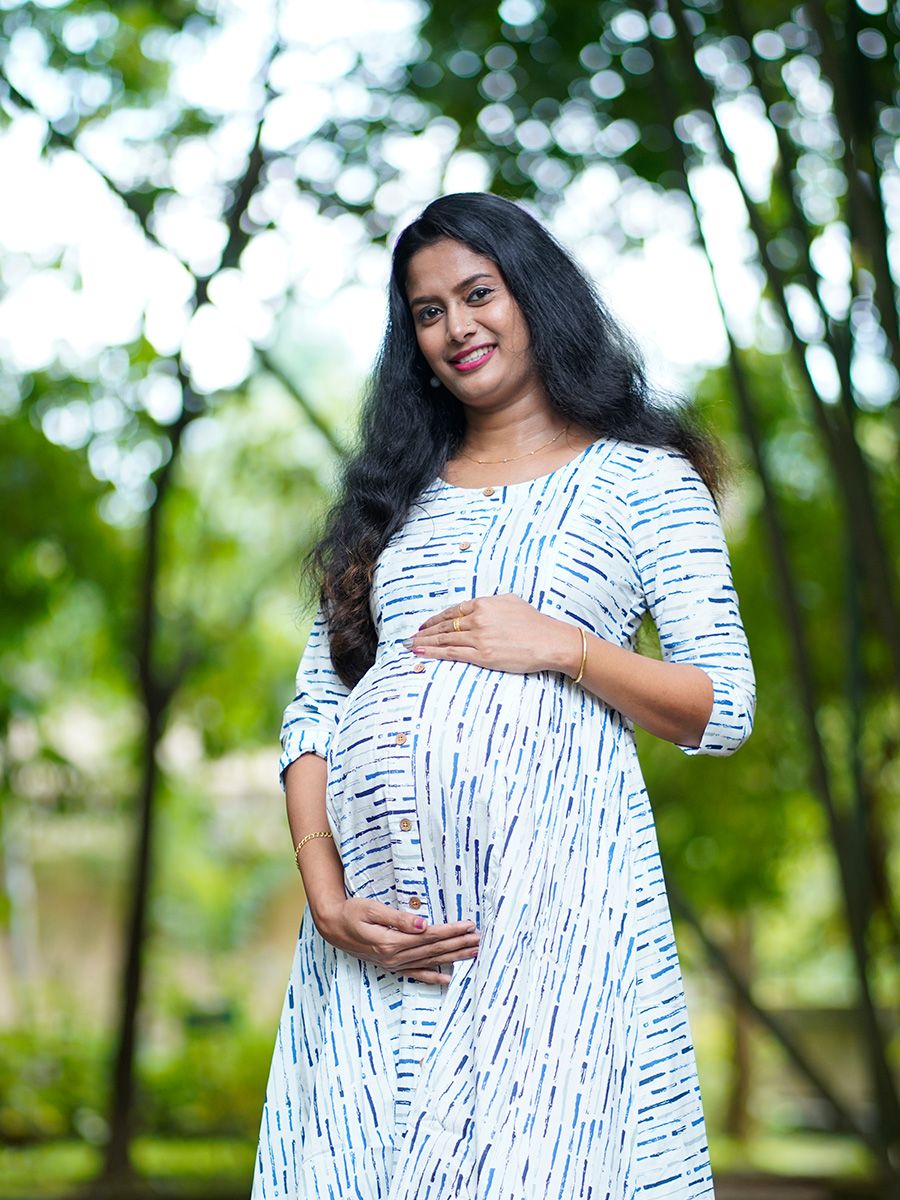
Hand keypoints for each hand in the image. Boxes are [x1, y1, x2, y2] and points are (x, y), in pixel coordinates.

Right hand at [314, 896, 479, 986]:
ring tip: (472, 952)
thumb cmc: (351, 912)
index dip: (450, 930)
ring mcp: (393, 964)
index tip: (468, 924)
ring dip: (452, 957)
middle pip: (433, 950)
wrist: (332, 926)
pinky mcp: (390, 966)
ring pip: (429, 961)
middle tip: (479, 938)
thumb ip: (397, 918)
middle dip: (458, 944)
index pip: (429, 936)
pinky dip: (432, 977)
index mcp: (391, 942)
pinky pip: (415, 974)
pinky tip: (447, 979)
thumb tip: (421, 923)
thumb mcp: (371, 909)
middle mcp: (394, 957)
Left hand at [409, 593, 579, 674]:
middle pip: (445, 625)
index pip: (453, 611)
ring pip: (445, 638)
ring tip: (411, 646)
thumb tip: (480, 607)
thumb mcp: (512, 602)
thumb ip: (492, 603)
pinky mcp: (483, 655)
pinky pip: (452, 652)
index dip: (436, 619)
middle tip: (411, 637)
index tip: (426, 625)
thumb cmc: (535, 623)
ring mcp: (479, 637)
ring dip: (425, 642)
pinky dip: (434, 652)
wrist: (550, 641)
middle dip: (425, 632)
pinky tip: (422, 652)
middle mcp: (478, 618)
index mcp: (484, 604)